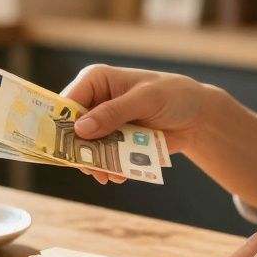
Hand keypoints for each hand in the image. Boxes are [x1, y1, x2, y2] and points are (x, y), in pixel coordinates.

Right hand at [62, 64, 216, 183]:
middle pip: (72, 129)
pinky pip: (101, 157)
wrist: (195, 116)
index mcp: (95, 80)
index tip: (66, 148)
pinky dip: (107, 168)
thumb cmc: (172, 95)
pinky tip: (118, 175)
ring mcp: (102, 123)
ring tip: (108, 176)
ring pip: (85, 147)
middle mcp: (93, 101)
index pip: (67, 103)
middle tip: (91, 169)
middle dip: (79, 150)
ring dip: (94, 163)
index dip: (62, 125)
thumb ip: (114, 112)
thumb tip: (81, 128)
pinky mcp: (112, 141)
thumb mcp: (145, 99)